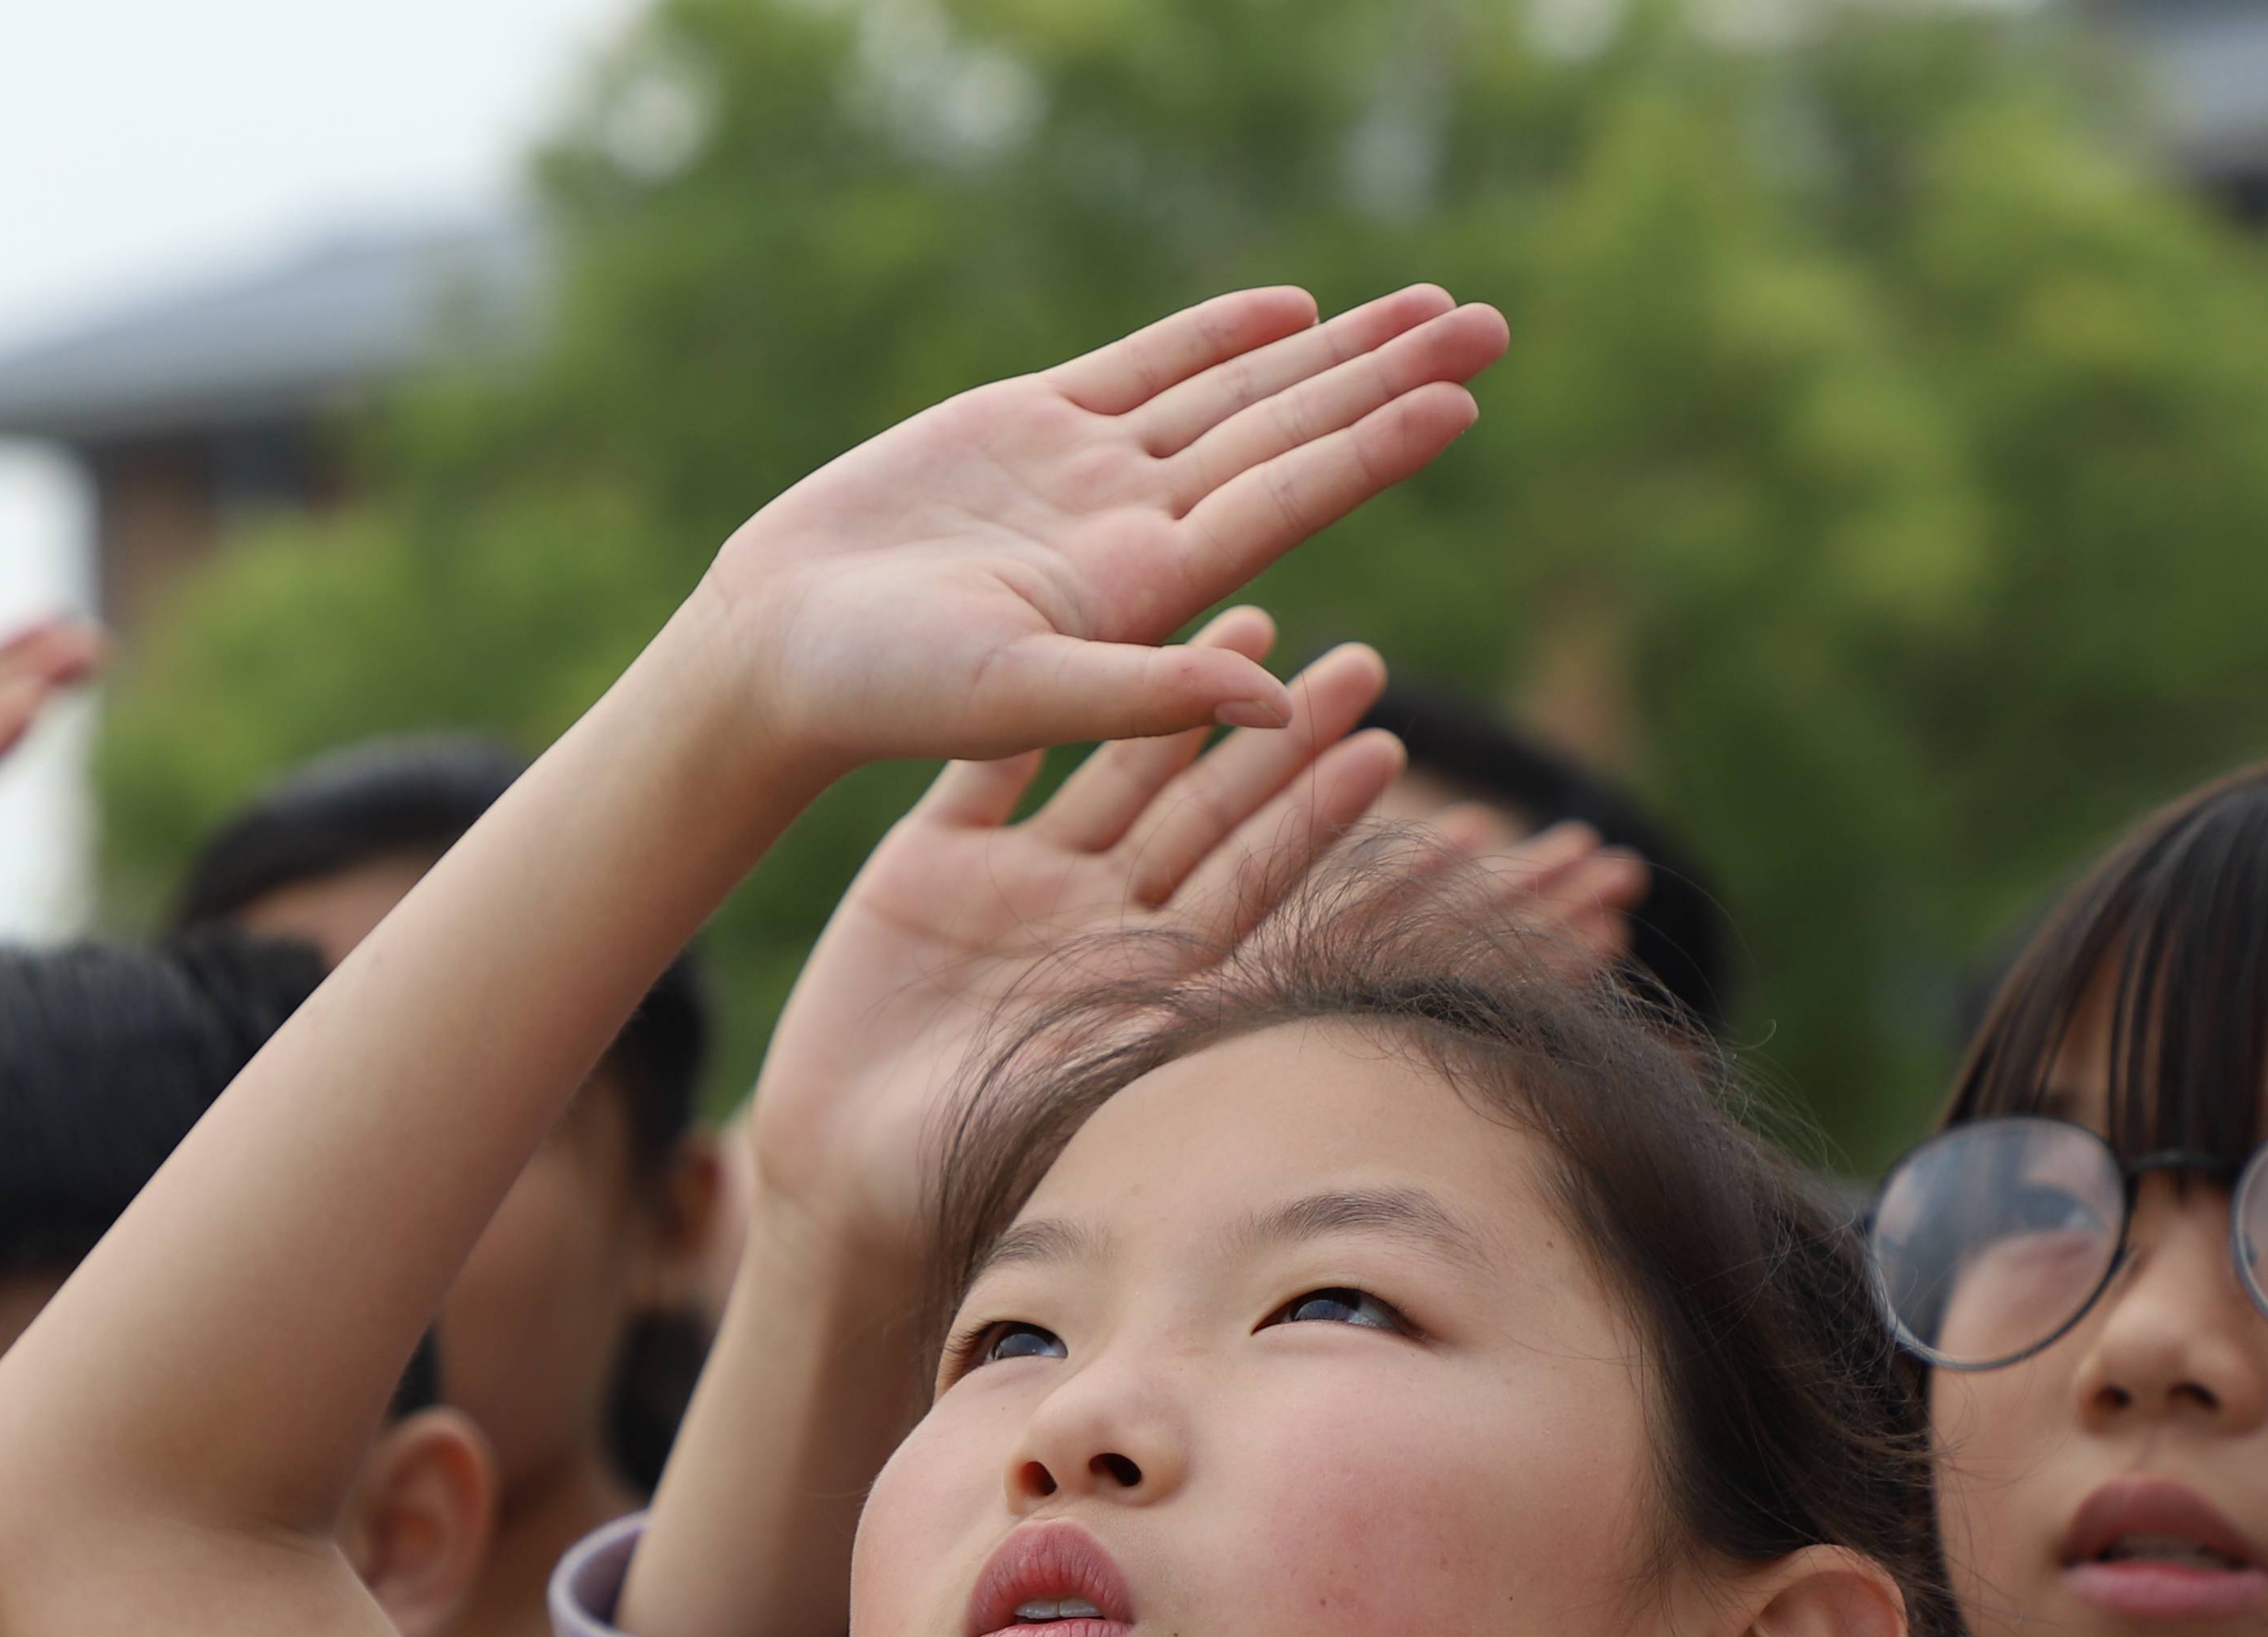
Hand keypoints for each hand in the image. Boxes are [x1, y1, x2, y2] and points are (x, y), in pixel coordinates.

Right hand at [681, 284, 1505, 776]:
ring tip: (1428, 306)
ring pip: (1236, 394)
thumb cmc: (883, 693)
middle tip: (1490, 322)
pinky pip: (1145, 370)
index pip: (1291, 499)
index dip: (1375, 445)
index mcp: (1151, 590)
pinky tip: (1291, 310)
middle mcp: (1139, 527)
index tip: (1461, 398)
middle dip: (1388, 376)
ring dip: (1330, 351)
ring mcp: (1088, 475)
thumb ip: (1145, 691)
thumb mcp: (1020, 698)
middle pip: (1290, 433)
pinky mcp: (1028, 430)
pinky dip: (1216, 336)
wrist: (777, 650)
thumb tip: (1274, 699)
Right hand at [747, 610, 1392, 1252]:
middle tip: (1361, 667)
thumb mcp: (1108, 1087)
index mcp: (1149, 984)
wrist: (845, 1179)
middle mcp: (1095, 924)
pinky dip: (1031, 711)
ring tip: (1255, 617)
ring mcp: (1015, 887)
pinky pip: (986, 769)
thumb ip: (1198, 1024)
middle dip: (1281, 739)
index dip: (1318, 817)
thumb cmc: (983, 1164)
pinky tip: (1089, 636)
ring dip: (1179, 698)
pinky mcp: (928, 864)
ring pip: (1117, 771)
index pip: (1256, 886)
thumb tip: (1330, 996)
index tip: (1386, 749)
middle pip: (1205, 815)